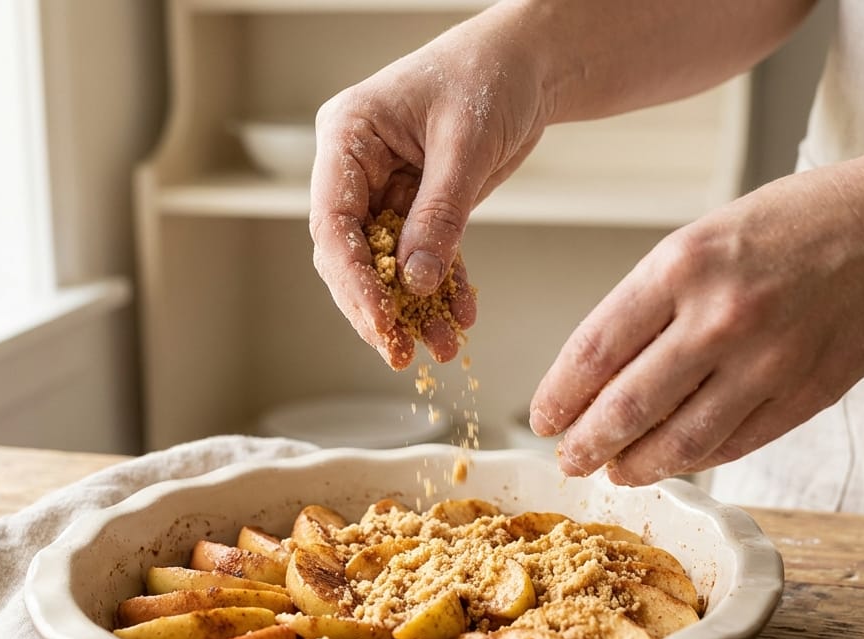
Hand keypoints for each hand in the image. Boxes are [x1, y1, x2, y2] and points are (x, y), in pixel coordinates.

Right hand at [309, 7, 550, 368]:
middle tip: (401, 351)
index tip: (381, 322)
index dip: (353, 280)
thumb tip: (416, 281)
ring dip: (412, 308)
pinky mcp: (418, 205)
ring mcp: (385, 188)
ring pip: (385, 265)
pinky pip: (423, 257)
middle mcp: (356, 166)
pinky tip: (460, 316)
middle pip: (349, 254)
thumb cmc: (490, 74)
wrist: (530, 63)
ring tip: (442, 346)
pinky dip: (442, 289)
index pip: (333, 222)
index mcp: (347, 136)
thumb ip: (440, 215)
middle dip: (377, 307)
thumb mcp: (465, 145)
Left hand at [529, 156, 863, 484]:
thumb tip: (596, 376)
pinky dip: (695, 459)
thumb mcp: (701, 239)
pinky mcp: (805, 396)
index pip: (595, 349)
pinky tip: (674, 460)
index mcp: (682, 265)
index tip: (543, 419)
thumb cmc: (789, 226)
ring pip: (680, 441)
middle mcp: (721, 316)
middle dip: (587, 445)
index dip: (559, 396)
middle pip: (628, 407)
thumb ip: (650, 304)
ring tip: (615, 470)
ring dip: (636, 465)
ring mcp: (767, 362)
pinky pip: (733, 445)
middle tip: (569, 460)